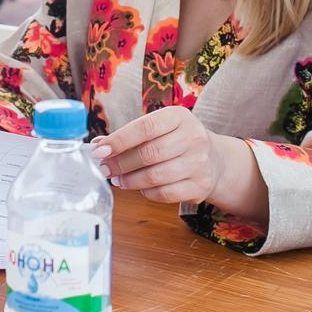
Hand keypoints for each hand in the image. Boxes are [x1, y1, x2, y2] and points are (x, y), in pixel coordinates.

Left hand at [91, 107, 267, 221]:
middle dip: (121, 164)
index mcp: (179, 117)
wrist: (214, 160)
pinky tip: (140, 188)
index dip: (119, 140)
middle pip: (149, 154)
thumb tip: (97, 146)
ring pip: (156, 176)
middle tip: (104, 169)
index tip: (99, 151)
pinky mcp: (200, 186)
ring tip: (118, 180)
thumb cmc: (176, 141)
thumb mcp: (158, 129)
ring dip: (130, 180)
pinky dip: (147, 192)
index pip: (145, 128)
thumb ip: (129, 136)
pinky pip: (165, 194)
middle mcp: (193, 137)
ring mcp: (199, 163)